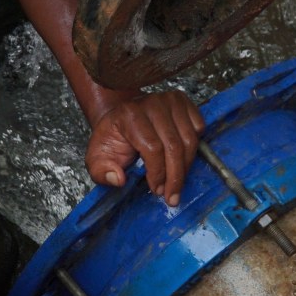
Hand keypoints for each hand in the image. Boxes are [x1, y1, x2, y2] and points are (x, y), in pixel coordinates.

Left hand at [85, 91, 204, 205]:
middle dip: (175, 176)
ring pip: (190, 140)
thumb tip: (119, 179)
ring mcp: (170, 100)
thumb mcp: (96, 158)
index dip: (158, 173)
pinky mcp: (183, 101)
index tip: (157, 190)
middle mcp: (152, 103)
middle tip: (172, 196)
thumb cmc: (112, 138)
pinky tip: (182, 160)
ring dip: (186, 167)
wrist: (120, 116)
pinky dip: (194, 148)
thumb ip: (101, 172)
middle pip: (174, 146)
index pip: (152, 148)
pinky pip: (199, 128)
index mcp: (129, 115)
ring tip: (177, 183)